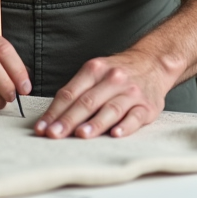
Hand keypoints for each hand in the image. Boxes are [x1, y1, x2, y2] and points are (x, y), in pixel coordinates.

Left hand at [34, 51, 174, 138]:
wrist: (154, 63)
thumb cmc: (117, 73)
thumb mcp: (96, 72)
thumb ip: (76, 92)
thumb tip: (52, 119)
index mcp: (94, 70)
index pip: (70, 93)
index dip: (54, 112)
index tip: (42, 128)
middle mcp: (113, 79)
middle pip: (87, 102)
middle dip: (68, 120)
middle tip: (54, 135)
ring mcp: (131, 92)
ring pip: (111, 109)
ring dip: (95, 123)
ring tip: (81, 135)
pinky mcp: (148, 106)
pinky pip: (136, 117)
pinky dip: (126, 126)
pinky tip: (116, 134)